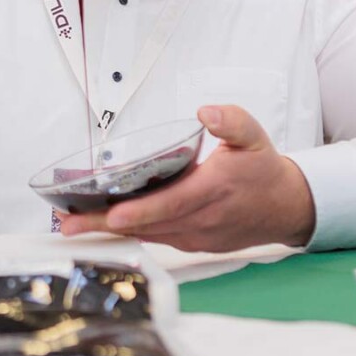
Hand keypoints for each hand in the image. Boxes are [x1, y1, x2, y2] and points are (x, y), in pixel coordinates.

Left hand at [59, 105, 315, 252]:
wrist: (286, 207)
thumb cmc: (263, 169)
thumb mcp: (254, 135)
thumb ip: (231, 120)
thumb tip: (205, 112)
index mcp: (214, 189)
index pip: (172, 203)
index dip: (141, 210)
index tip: (113, 214)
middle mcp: (203, 218)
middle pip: (148, 224)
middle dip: (106, 225)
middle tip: (69, 222)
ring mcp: (197, 235)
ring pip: (148, 234)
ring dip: (110, 231)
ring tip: (74, 223)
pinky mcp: (193, 243)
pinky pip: (157, 238)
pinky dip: (130, 232)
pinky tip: (103, 224)